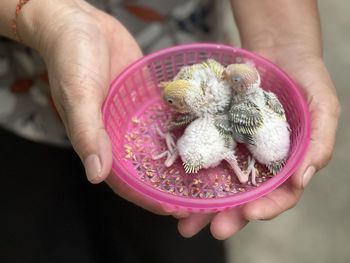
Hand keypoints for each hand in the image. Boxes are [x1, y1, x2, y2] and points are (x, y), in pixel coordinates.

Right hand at [24, 0, 184, 215]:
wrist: (81, 24)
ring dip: (182, 159)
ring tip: (210, 170)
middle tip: (202, 195)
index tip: (176, 210)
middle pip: (148, 168)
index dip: (149, 198)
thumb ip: (87, 133)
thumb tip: (96, 175)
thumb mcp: (78, 95)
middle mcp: (122, 135)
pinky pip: (167, 119)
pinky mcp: (148, 101)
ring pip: (160, 146)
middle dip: (172, 184)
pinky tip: (205, 135)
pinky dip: (183, 129)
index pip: (126, 181)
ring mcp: (137, 118)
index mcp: (102, 142)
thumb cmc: (71, 58)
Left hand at [177, 43, 339, 238]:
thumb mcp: (323, 107)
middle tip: (204, 229)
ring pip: (220, 183)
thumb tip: (301, 180)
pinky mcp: (219, 133)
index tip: (248, 212)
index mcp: (288, 163)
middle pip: (244, 197)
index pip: (280, 195)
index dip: (266, 207)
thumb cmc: (306, 80)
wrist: (278, 51)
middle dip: (225, 216)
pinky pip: (205, 153)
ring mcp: (238, 149)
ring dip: (201, 204)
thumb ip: (318, 142)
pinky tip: (174, 182)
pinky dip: (192, 169)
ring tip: (181, 219)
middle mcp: (260, 162)